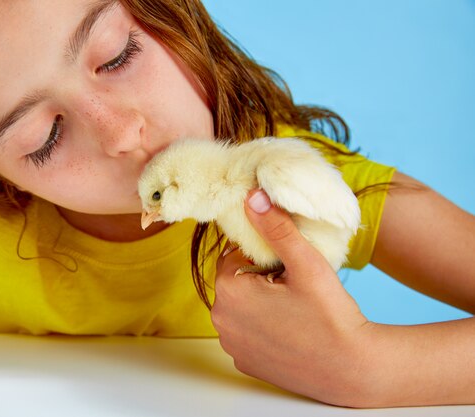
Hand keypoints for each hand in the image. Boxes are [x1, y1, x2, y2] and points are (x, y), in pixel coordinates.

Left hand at [212, 189, 374, 405]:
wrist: (353, 370)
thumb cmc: (331, 315)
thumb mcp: (305, 264)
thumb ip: (276, 228)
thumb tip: (252, 197)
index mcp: (229, 290)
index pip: (235, 256)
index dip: (263, 257)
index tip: (287, 267)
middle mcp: (221, 319)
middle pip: (236, 281)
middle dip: (259, 278)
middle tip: (294, 287)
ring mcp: (231, 345)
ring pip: (241, 307)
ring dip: (259, 302)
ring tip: (295, 309)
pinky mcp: (244, 362)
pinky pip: (246, 331)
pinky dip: (262, 327)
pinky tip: (290, 329)